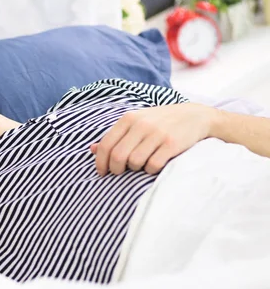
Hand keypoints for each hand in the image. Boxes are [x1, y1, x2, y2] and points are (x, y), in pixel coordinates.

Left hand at [90, 103, 216, 175]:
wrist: (196, 116)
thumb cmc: (160, 122)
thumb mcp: (136, 122)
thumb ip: (115, 135)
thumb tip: (92, 149)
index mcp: (129, 118)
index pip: (106, 145)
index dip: (101, 163)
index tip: (102, 172)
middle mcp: (141, 124)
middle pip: (118, 156)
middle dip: (116, 169)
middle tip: (120, 172)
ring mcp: (157, 133)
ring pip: (135, 162)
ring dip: (136, 168)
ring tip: (141, 163)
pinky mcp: (172, 143)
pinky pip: (153, 165)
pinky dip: (151, 169)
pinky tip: (154, 164)